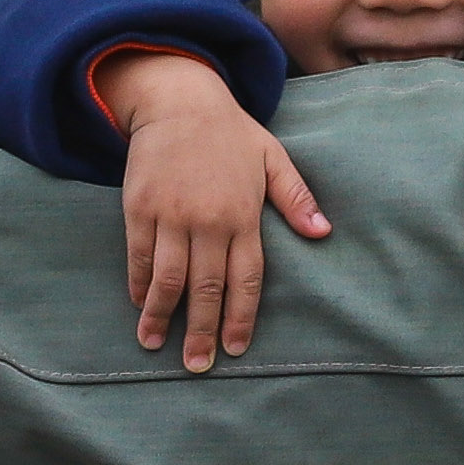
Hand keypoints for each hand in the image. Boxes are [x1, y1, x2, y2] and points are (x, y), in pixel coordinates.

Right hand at [102, 51, 325, 375]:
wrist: (178, 99)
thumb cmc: (229, 132)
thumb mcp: (272, 158)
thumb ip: (296, 198)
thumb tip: (324, 232)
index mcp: (244, 214)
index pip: (246, 278)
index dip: (241, 317)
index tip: (236, 349)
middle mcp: (208, 220)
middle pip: (206, 288)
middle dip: (202, 331)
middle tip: (198, 365)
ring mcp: (171, 214)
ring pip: (168, 279)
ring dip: (162, 317)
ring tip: (156, 346)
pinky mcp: (139, 207)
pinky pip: (139, 255)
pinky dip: (140, 284)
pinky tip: (141, 306)